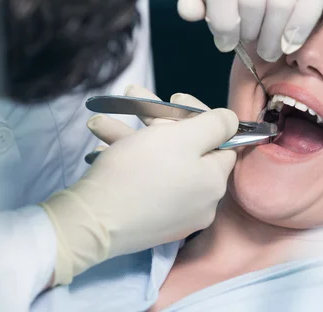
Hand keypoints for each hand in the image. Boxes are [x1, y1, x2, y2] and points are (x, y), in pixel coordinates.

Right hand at [40, 86, 238, 284]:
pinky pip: (147, 183)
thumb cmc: (140, 171)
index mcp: (215, 182)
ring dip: (133, 137)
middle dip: (157, 120)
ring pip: (160, 163)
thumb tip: (233, 121)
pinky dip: (129, 161)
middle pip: (187, 150)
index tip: (174, 100)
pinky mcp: (150, 223)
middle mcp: (202, 203)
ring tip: (100, 124)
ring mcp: (176, 216)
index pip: (221, 142)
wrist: (89, 222)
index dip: (199, 117)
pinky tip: (101, 148)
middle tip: (133, 99)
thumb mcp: (183, 137)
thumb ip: (216, 125)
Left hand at [177, 0, 322, 61]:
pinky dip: (297, 31)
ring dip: (272, 39)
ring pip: (279, 10)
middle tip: (253, 42)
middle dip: (249, 34)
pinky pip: (308, 8)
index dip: (222, 26)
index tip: (226, 42)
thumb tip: (187, 13)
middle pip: (251, 8)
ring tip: (270, 49)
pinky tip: (289, 42)